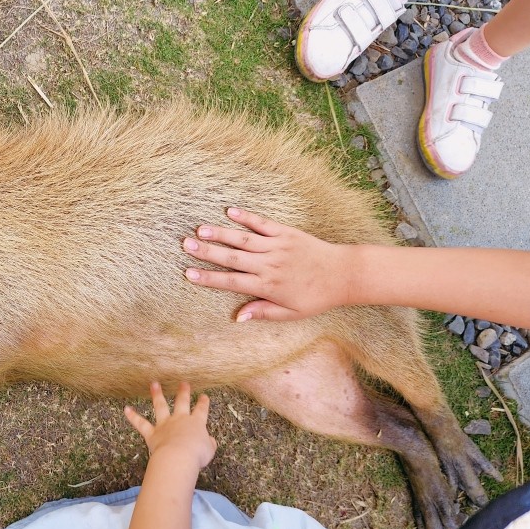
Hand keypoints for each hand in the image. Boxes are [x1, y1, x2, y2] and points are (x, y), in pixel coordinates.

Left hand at [124, 382, 216, 471]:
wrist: (179, 457)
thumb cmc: (196, 455)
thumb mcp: (209, 450)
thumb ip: (209, 444)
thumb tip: (210, 441)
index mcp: (196, 423)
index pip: (201, 411)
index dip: (203, 403)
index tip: (203, 396)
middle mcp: (180, 420)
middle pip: (182, 402)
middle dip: (183, 392)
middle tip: (183, 383)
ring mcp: (165, 425)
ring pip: (160, 406)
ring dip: (157, 394)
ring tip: (154, 384)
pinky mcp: (152, 433)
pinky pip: (141, 423)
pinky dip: (133, 416)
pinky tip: (126, 409)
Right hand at [182, 207, 353, 321]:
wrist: (343, 275)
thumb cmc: (316, 297)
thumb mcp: (290, 313)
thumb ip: (263, 313)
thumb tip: (237, 317)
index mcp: (268, 286)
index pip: (232, 282)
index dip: (209, 278)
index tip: (189, 274)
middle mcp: (270, 265)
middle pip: (233, 258)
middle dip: (208, 252)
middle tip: (186, 245)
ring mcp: (278, 247)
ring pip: (244, 239)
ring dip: (221, 233)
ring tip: (200, 229)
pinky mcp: (287, 233)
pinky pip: (263, 224)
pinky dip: (247, 217)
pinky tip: (230, 211)